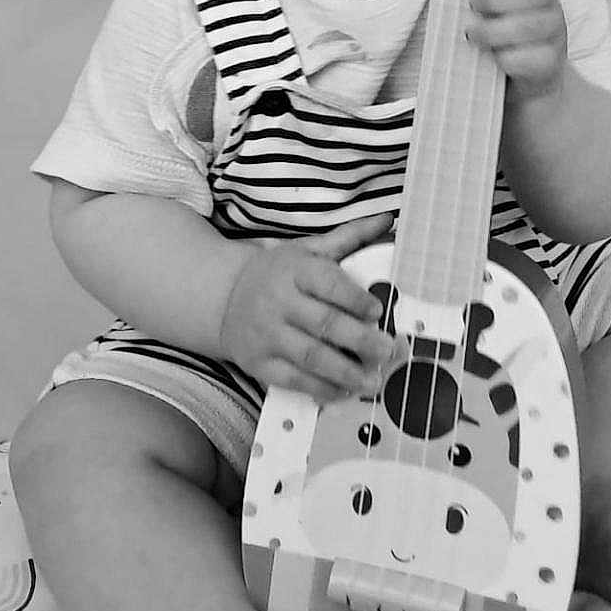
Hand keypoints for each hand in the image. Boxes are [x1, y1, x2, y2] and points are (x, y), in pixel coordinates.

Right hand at [219, 212, 398, 402]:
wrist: (223, 296)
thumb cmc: (278, 272)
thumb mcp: (308, 250)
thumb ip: (349, 238)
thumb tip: (387, 220)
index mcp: (295, 270)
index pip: (327, 283)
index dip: (354, 298)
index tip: (378, 311)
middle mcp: (279, 302)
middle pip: (323, 323)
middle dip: (359, 339)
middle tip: (387, 350)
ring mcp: (267, 335)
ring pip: (310, 356)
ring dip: (345, 371)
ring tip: (373, 381)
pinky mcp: (258, 362)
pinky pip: (292, 380)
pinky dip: (319, 388)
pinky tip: (343, 391)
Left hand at [467, 0, 567, 100]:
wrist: (516, 86)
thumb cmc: (492, 40)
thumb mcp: (481, 11)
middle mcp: (547, 4)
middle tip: (473, 4)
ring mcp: (554, 34)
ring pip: (534, 26)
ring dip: (497, 30)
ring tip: (471, 35)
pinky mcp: (550, 63)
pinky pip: (534, 59)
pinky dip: (508, 59)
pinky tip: (492, 59)